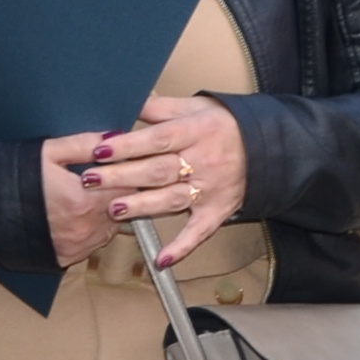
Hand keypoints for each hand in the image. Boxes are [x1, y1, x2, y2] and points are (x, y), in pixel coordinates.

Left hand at [44, 90, 245, 271]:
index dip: (128, 145)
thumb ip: (159, 108)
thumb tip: (126, 99)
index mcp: (196, 132)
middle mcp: (204, 161)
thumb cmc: (222, 125)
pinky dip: (182, 247)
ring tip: (113, 209)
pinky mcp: (219, 210)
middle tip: (90, 180)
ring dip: (142, 206)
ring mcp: (212, 189)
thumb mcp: (194, 108)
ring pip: (173, 199)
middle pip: (159, 170)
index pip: (157, 139)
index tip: (99, 149)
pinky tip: (161, 261)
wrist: (269, 145)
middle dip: (122, 176)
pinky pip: (200, 231)